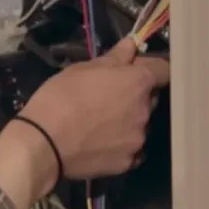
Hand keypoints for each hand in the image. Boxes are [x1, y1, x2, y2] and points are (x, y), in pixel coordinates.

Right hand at [0, 38, 169, 208]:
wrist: (43, 144)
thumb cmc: (61, 97)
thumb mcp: (83, 69)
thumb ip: (114, 58)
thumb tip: (131, 45)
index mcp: (138, 83)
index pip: (164, 70)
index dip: (152, 68)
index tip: (136, 69)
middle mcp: (145, 111)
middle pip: (151, 98)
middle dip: (136, 95)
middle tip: (109, 97)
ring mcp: (138, 140)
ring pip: (141, 125)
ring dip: (128, 121)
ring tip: (100, 123)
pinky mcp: (127, 163)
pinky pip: (132, 149)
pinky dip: (122, 145)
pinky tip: (102, 143)